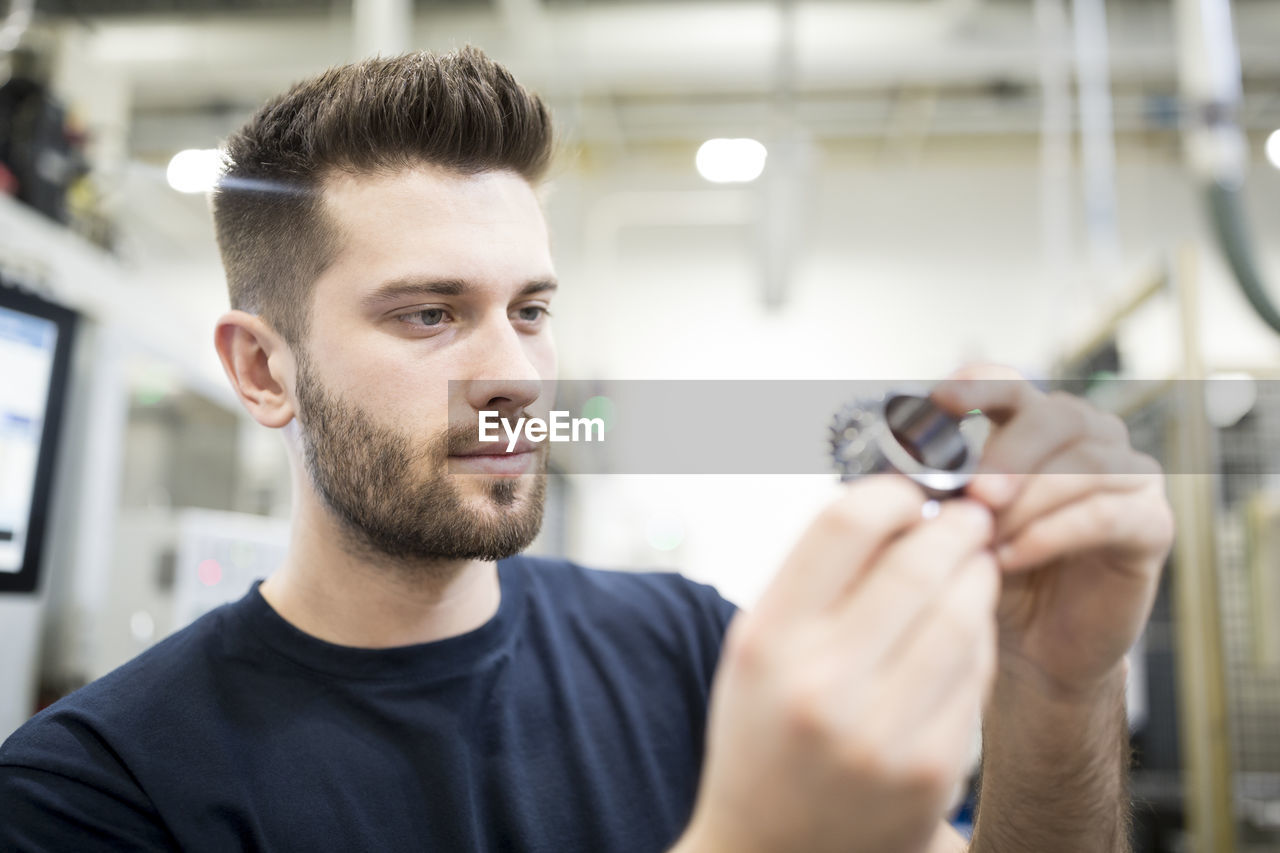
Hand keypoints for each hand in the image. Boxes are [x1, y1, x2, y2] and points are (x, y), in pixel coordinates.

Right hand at [679, 477, 997, 852]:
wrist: (774, 850)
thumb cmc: (765, 733)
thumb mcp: (760, 648)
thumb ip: (814, 579)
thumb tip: (894, 505)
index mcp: (768, 643)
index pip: (843, 527)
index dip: (889, 494)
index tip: (907, 493)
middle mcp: (821, 687)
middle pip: (916, 566)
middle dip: (954, 528)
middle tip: (968, 515)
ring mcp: (883, 734)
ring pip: (961, 617)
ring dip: (977, 575)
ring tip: (974, 562)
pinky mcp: (933, 770)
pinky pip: (976, 675)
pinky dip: (980, 635)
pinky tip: (968, 625)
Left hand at [932, 365, 1174, 702]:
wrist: (1031, 648)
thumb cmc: (991, 575)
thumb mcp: (952, 526)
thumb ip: (933, 491)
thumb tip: (893, 466)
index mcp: (1034, 427)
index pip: (1011, 385)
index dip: (979, 385)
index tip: (940, 400)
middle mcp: (1089, 440)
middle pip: (1057, 416)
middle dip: (1011, 453)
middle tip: (975, 494)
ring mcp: (1128, 478)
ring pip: (1087, 463)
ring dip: (1029, 500)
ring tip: (986, 539)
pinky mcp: (1150, 524)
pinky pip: (1106, 514)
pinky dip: (1052, 533)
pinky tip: (1012, 557)